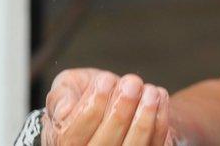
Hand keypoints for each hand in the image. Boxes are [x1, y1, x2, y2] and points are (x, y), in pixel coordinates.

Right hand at [42, 68, 172, 145]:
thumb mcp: (64, 88)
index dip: (92, 107)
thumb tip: (64, 110)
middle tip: (132, 83)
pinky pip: (154, 145)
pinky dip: (159, 122)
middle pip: (106, 144)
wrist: (110, 98)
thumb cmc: (83, 94)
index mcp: (64, 143)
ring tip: (150, 91)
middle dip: (121, 111)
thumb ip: (60, 96)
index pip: (73, 136)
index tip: (105, 80)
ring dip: (144, 118)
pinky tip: (160, 97)